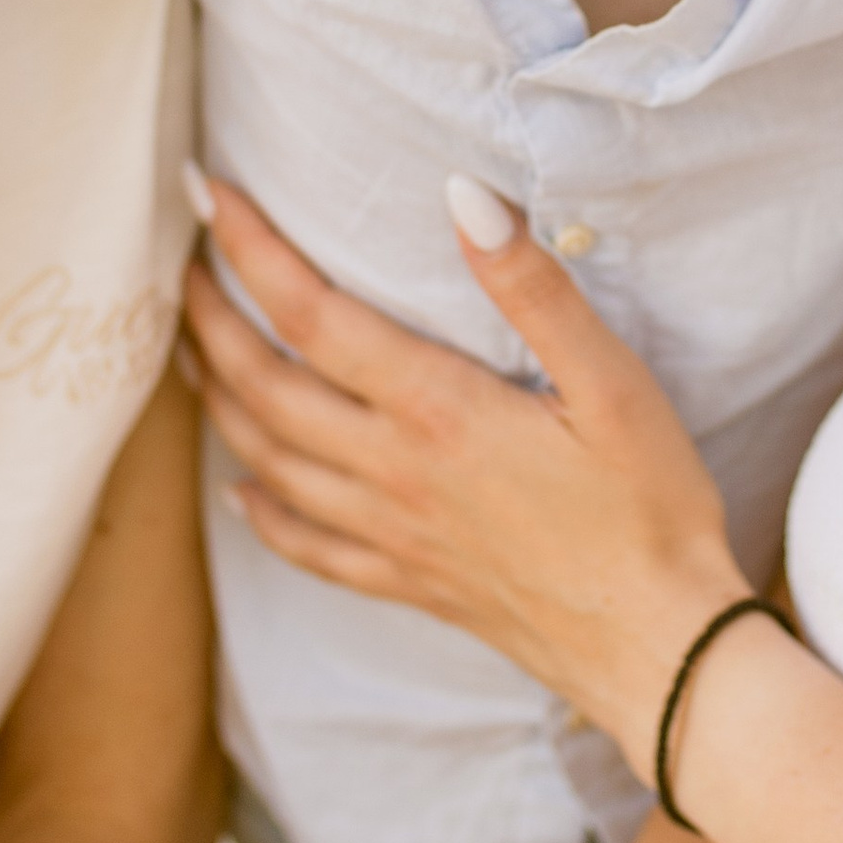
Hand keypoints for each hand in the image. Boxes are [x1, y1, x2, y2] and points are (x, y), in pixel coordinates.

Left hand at [182, 172, 751, 764]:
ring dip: (217, 397)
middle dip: (211, 315)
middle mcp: (393, 474)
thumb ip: (532, 287)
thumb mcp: (611, 381)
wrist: (660, 650)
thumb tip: (462, 194)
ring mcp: (393, 536)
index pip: (313, 314)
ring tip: (192, 346)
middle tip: (181, 259)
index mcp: (436, 412)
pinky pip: (306, 547)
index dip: (251, 248)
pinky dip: (258, 512)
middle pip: (264, 386)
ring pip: (269, 460)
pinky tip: (240, 490)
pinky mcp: (410, 582)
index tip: (206, 192)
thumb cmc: (648, 507)